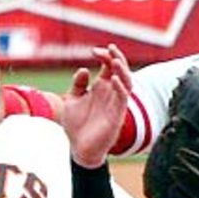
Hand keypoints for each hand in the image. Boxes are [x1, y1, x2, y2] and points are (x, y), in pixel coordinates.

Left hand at [62, 44, 130, 167]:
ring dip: (123, 71)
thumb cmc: (76, 126)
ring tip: (115, 60)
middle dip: (117, 58)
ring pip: (126, 83)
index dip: (105, 55)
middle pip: (121, 71)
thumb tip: (84, 69)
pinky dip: (120, 87)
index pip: (109, 66)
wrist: (79, 149)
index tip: (93, 51)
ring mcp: (115, 104)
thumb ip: (78, 85)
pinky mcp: (117, 116)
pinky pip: (123, 99)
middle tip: (109, 48)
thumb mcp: (71, 100)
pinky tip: (112, 78)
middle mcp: (110, 94)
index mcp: (101, 88)